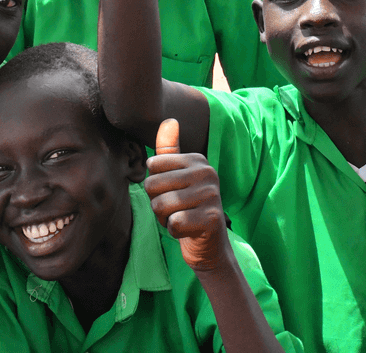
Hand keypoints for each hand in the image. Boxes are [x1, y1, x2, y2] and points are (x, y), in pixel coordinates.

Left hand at [145, 119, 231, 271]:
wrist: (209, 245)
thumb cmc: (188, 208)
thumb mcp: (177, 178)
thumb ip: (169, 150)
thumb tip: (169, 119)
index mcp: (197, 160)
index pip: (153, 167)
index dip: (155, 186)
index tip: (172, 193)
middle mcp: (207, 173)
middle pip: (153, 185)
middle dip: (157, 204)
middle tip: (176, 210)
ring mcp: (211, 195)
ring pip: (161, 205)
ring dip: (165, 218)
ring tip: (181, 218)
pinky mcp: (211, 219)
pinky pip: (173, 223)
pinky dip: (175, 232)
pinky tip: (187, 231)